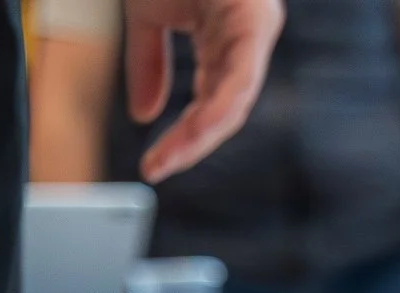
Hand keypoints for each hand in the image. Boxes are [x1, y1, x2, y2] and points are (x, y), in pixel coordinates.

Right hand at [127, 0, 283, 182]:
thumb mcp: (150, 15)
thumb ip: (148, 64)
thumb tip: (144, 116)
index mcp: (227, 42)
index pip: (210, 103)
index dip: (185, 137)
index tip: (155, 166)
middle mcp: (247, 40)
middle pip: (226, 109)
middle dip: (192, 144)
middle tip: (159, 170)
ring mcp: (254, 29)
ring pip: (236, 99)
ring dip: (203, 133)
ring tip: (172, 157)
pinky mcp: (256, 19)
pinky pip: (241, 75)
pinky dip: (218, 105)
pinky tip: (197, 127)